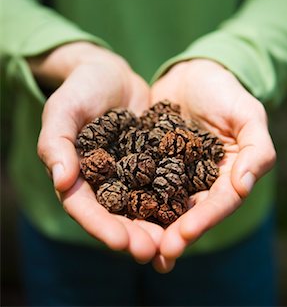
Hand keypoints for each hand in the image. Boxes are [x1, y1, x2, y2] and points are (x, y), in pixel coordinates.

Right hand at [29, 42, 162, 262]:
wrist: (110, 73)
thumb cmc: (80, 88)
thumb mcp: (63, 109)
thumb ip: (57, 143)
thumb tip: (61, 181)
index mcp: (76, 174)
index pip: (84, 207)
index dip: (101, 226)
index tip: (122, 242)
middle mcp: (102, 181)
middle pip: (115, 215)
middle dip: (133, 235)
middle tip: (154, 251)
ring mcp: (127, 173)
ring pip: (140, 206)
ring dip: (155, 225)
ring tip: (174, 243)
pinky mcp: (150, 161)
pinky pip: (161, 183)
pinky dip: (173, 198)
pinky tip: (190, 211)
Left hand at [150, 59, 275, 271]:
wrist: (191, 73)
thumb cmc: (224, 90)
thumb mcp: (248, 113)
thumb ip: (256, 149)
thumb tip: (243, 186)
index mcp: (229, 174)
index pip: (220, 202)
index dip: (204, 219)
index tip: (183, 234)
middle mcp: (202, 180)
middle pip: (191, 212)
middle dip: (175, 234)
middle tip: (155, 253)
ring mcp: (175, 173)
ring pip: (165, 204)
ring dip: (152, 225)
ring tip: (134, 245)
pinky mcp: (151, 161)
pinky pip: (142, 181)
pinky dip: (131, 197)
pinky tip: (115, 211)